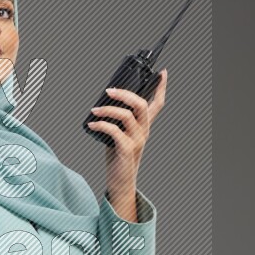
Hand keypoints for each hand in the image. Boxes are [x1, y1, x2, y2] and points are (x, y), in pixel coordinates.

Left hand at [86, 69, 167, 207]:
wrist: (120, 182)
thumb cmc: (118, 157)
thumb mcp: (120, 135)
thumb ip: (118, 121)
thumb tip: (104, 102)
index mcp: (144, 126)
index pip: (157, 104)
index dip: (161, 87)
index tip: (162, 72)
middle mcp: (144, 131)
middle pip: (142, 105)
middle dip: (125, 94)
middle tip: (109, 90)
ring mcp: (137, 140)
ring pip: (128, 116)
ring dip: (108, 109)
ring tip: (94, 110)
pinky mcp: (126, 150)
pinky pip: (115, 131)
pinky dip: (101, 124)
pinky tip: (92, 124)